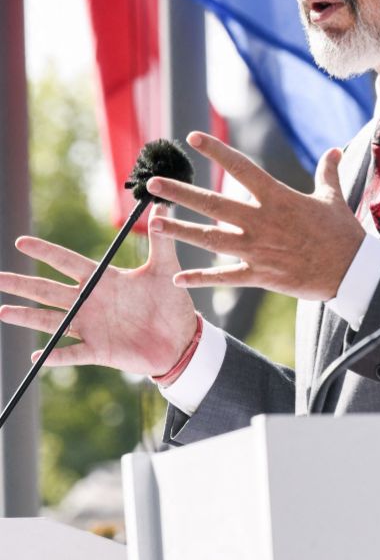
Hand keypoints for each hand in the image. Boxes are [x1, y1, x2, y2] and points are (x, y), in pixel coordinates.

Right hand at [0, 205, 197, 375]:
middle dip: (22, 283)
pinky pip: (72, 353)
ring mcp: (92, 327)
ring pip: (52, 320)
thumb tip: (162, 204)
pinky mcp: (99, 350)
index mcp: (103, 280)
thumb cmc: (171, 301)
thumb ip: (161, 239)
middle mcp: (91, 302)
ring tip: (3, 310)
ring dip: (27, 316)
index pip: (68, 262)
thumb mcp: (165, 268)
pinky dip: (55, 355)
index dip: (45, 251)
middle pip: (49, 290)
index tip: (21, 242)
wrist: (182, 337)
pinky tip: (36, 355)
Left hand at [146, 132, 361, 299]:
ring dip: (180, 232)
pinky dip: (200, 278)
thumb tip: (334, 149)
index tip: (192, 138)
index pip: (241, 168)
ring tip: (154, 224)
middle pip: (213, 204)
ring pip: (210, 239)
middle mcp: (262, 221)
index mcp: (278, 197)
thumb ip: (328, 172)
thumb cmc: (342, 232)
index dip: (216, 151)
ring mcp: (257, 249)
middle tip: (153, 185)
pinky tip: (176, 277)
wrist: (350, 270)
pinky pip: (224, 277)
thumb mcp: (333, 197)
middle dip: (181, 194)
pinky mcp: (260, 275)